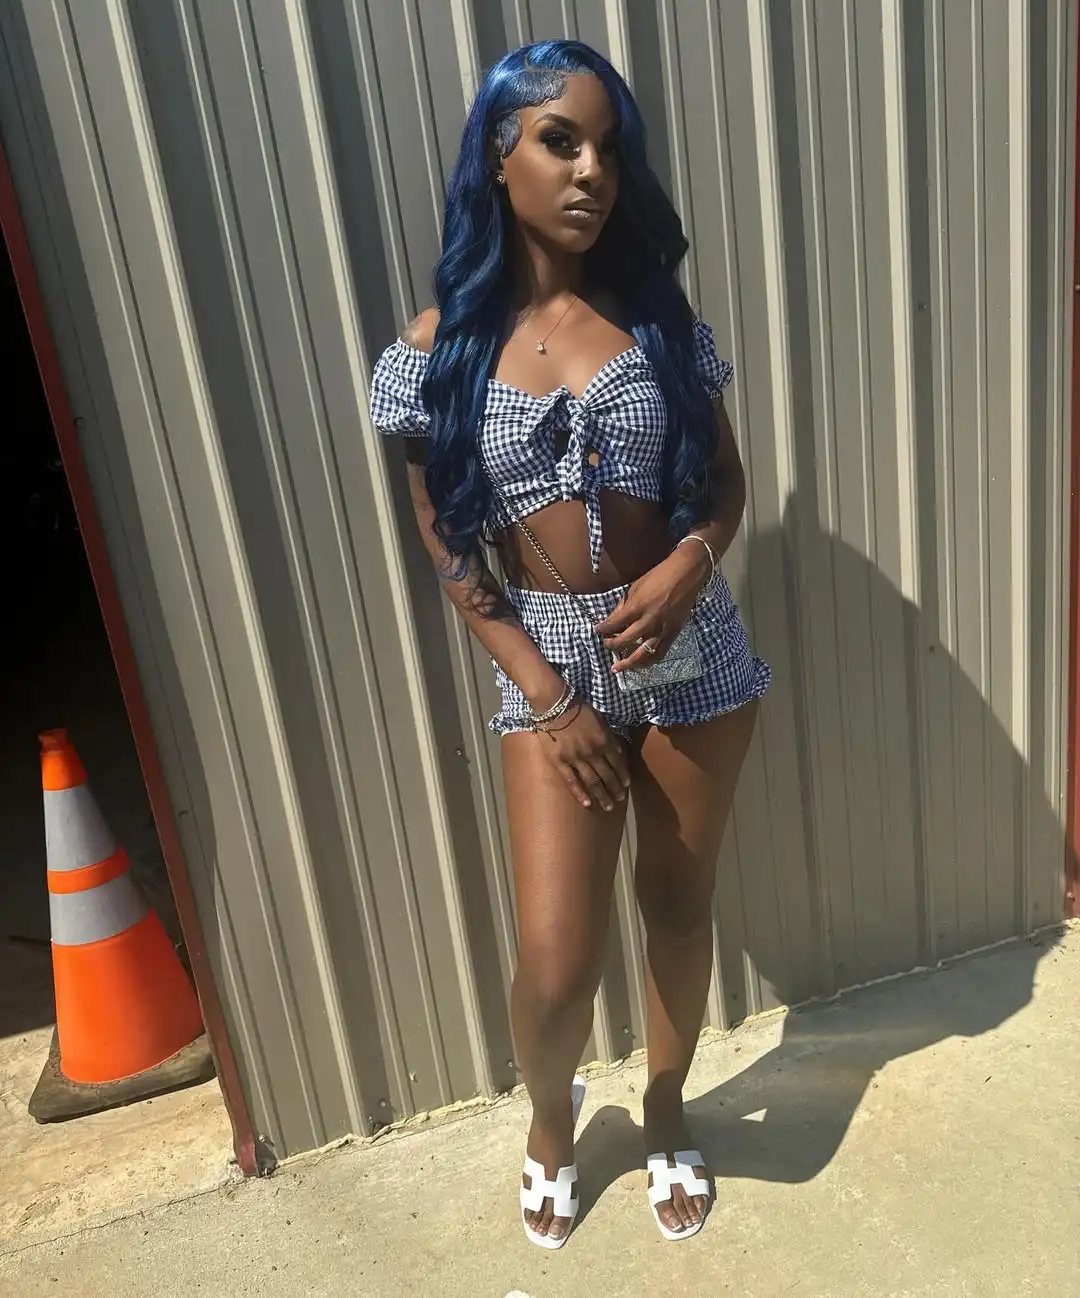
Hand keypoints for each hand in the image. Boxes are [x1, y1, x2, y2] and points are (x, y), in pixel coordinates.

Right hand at [536, 699, 630, 810]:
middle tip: (620, 798)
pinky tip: (587, 803)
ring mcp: (576, 759)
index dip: (623, 774)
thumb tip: (617, 752)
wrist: (554, 704)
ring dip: (602, 795)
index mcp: (603, 740)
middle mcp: (592, 752)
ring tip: (609, 806)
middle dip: (615, 788)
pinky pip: (571, 781)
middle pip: (607, 775)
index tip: (627, 784)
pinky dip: (580, 794)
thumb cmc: (577, 707)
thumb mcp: (599, 718)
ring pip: (592, 781)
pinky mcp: (560, 762)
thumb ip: (608, 736)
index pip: (617, 762)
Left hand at [595, 543, 710, 673]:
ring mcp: (662, 630)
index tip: (597, 631)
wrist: (686, 574)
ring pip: (642, 654)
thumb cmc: (659, 576)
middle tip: (606, 645)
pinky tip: (640, 664)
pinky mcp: (674, 634)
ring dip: (628, 663)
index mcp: (637, 607)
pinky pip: (659, 653)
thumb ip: (624, 605)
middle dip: (611, 645)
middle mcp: (648, 621)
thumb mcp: (636, 587)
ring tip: (618, 668)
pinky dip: (648, 661)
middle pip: (624, 641)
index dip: (603, 629)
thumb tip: (614, 619)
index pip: (614, 624)